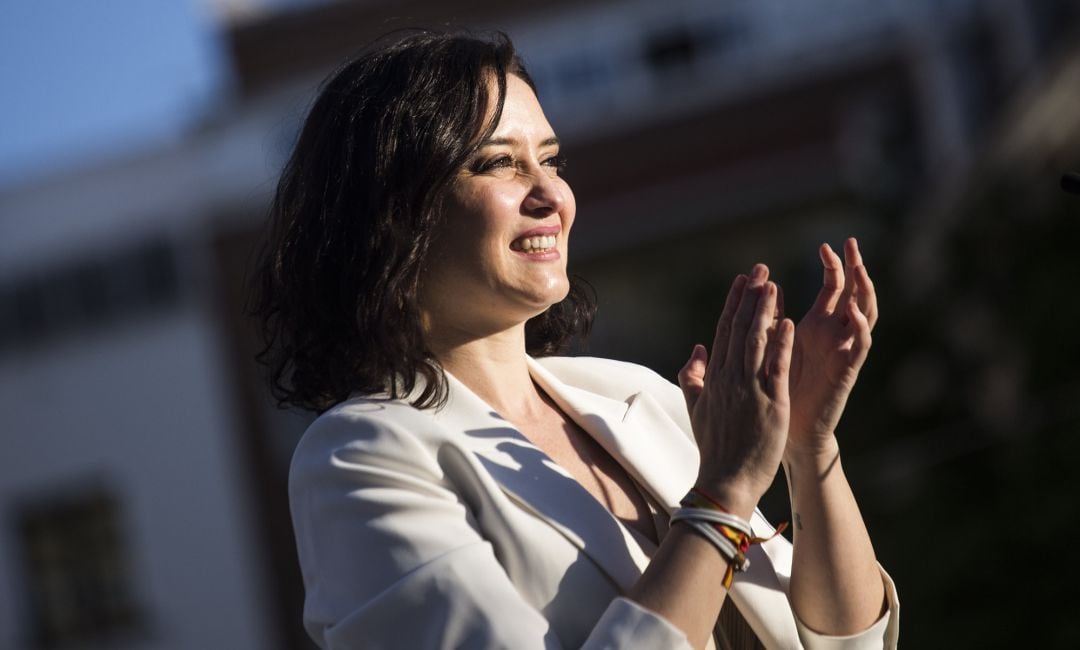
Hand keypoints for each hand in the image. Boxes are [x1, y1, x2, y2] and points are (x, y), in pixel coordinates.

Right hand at [677, 264, 794, 516]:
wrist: (726, 480)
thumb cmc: (714, 448)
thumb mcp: (696, 408)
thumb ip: (692, 376)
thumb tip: (697, 348)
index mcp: (713, 378)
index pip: (723, 332)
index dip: (733, 304)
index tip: (742, 281)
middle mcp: (728, 379)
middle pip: (738, 329)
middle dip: (750, 297)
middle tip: (760, 270)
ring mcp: (749, 390)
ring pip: (755, 341)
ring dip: (764, 311)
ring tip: (773, 284)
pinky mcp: (770, 403)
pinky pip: (775, 367)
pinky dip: (781, 344)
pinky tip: (788, 321)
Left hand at [788, 238, 877, 459]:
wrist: (788, 430)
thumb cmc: (781, 388)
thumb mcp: (775, 344)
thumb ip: (773, 318)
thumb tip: (767, 287)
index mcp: (819, 325)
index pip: (834, 287)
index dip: (833, 265)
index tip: (826, 244)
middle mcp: (836, 334)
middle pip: (854, 293)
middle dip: (855, 268)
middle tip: (851, 243)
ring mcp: (844, 350)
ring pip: (865, 314)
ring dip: (863, 291)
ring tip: (859, 269)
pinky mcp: (847, 370)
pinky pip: (860, 346)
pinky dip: (860, 327)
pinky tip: (854, 311)